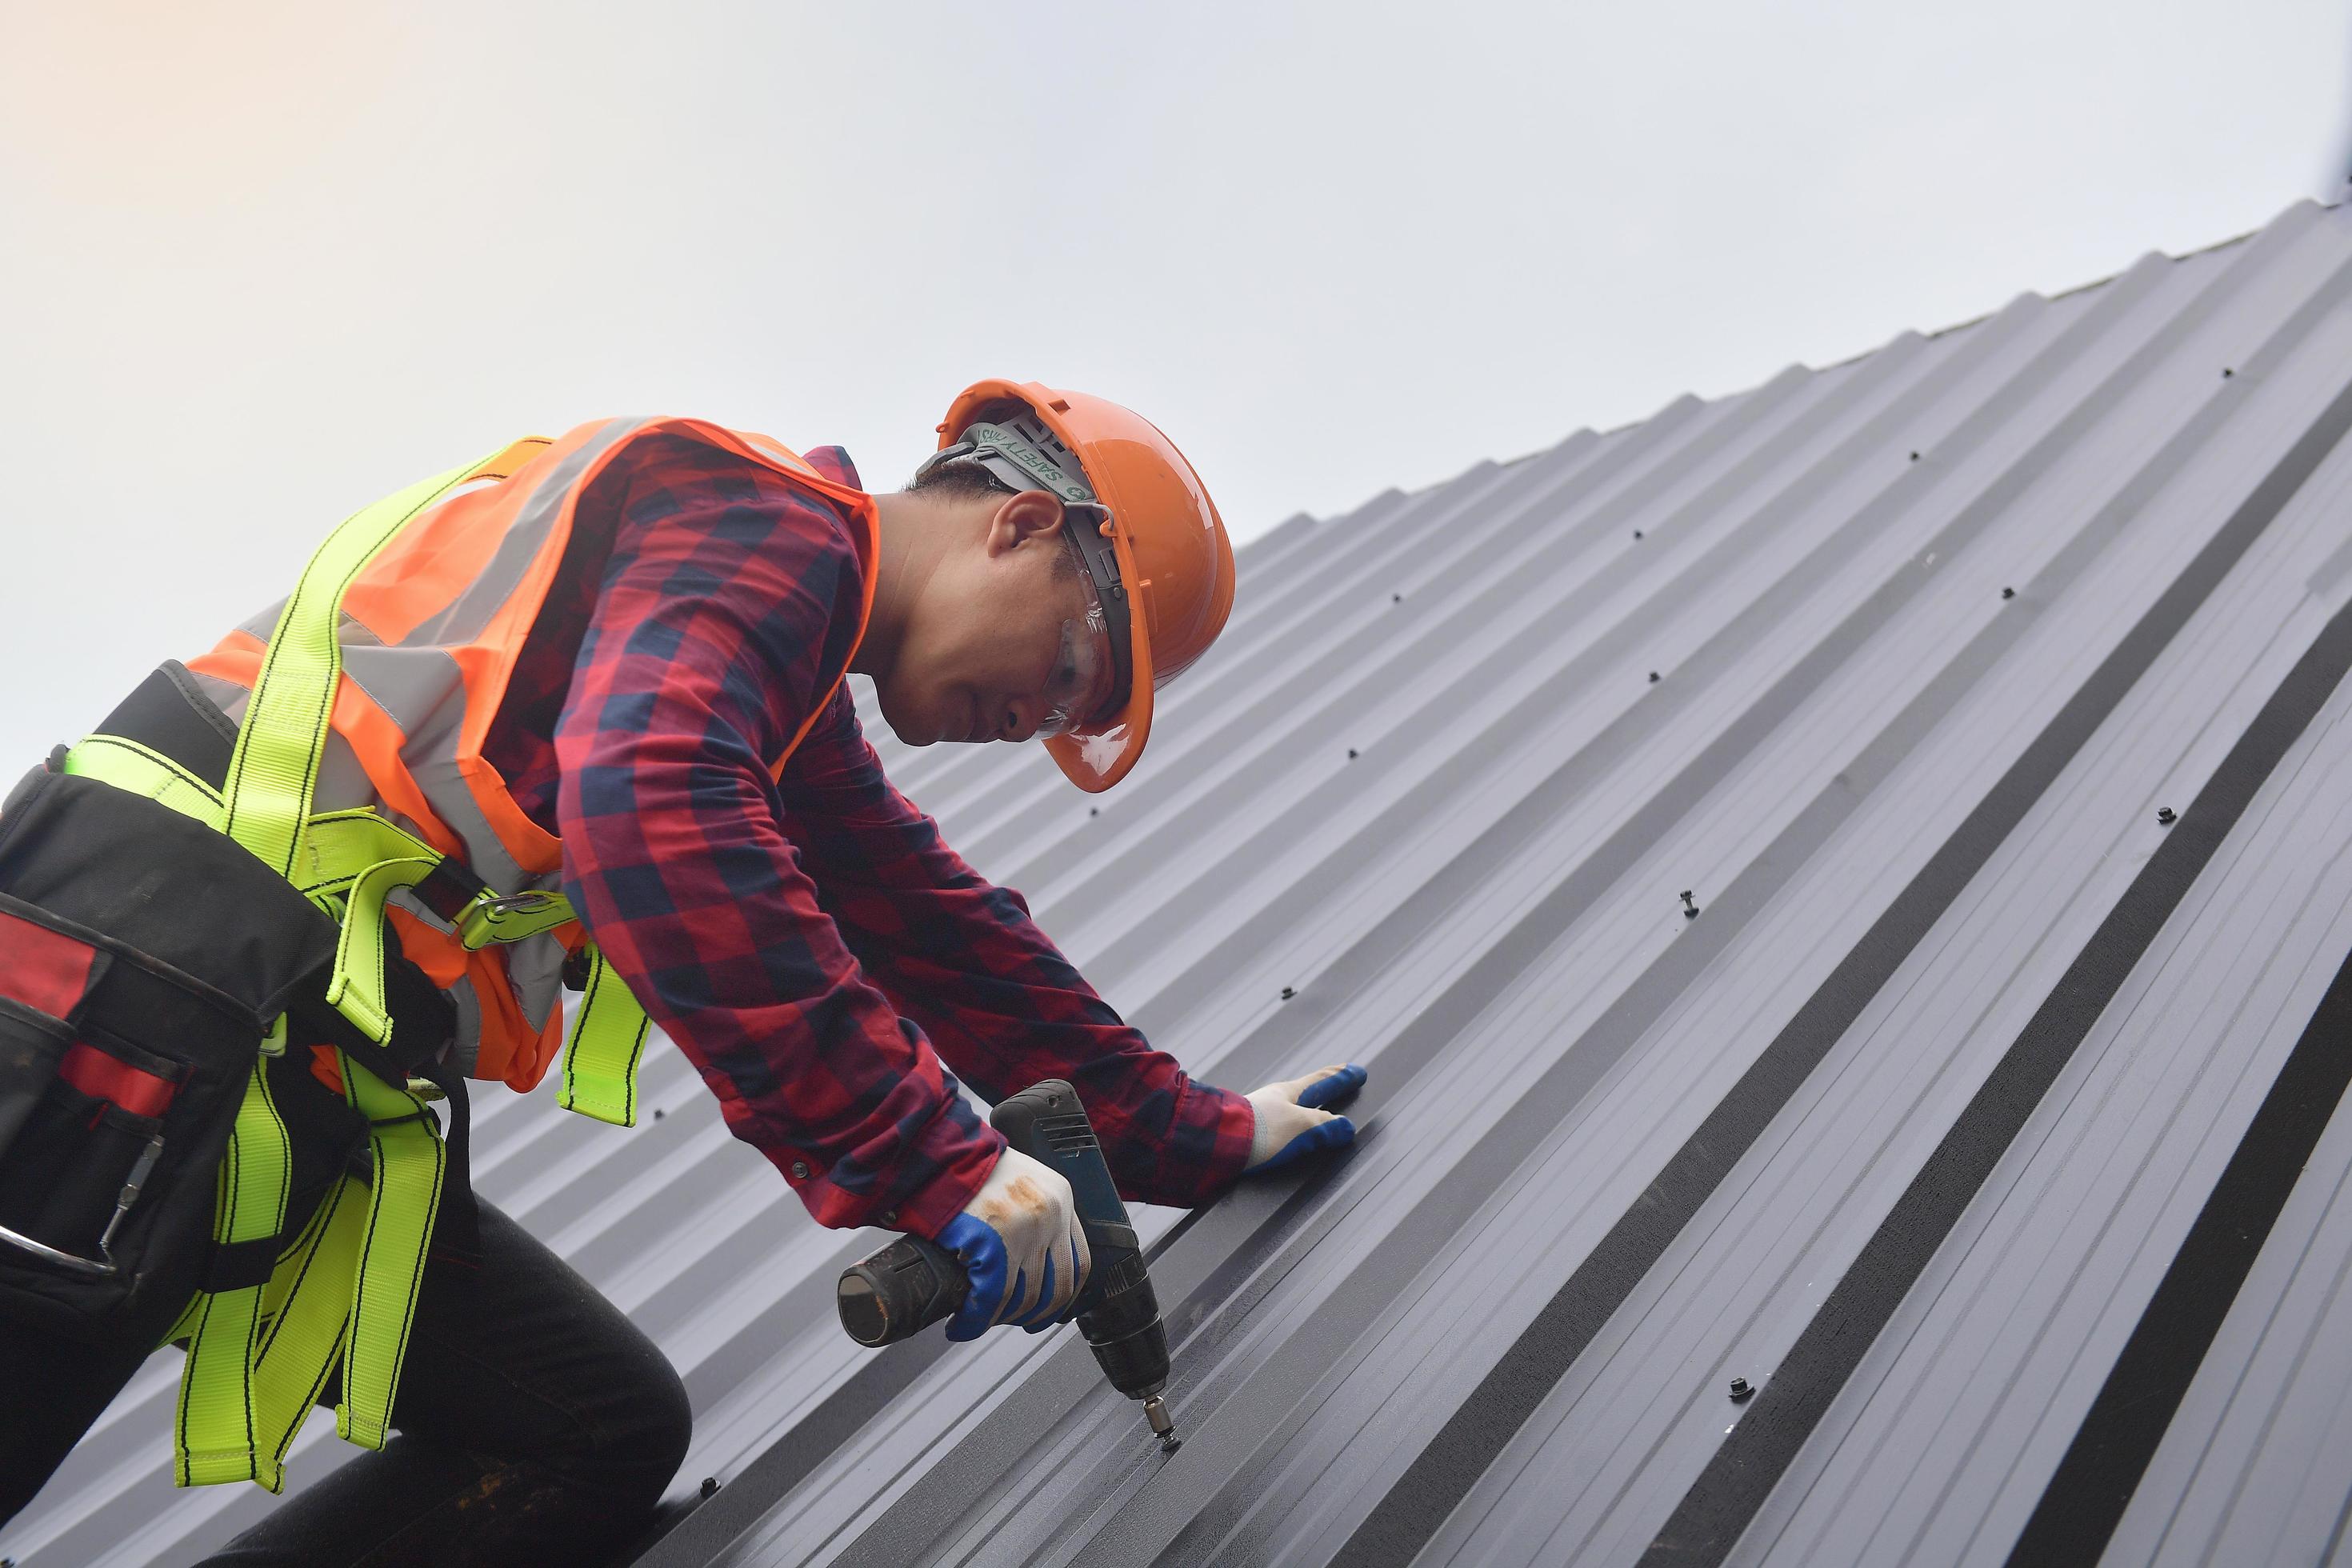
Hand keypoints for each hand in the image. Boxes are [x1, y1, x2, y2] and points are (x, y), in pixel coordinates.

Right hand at [934, 1146, 1092, 1340]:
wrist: (937, 1152)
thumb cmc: (969, 1167)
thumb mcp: (1022, 1182)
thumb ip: (1037, 1214)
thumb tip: (1033, 1263)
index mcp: (1061, 1199)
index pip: (1078, 1262)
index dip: (1064, 1294)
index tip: (1050, 1309)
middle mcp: (1050, 1214)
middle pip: (1056, 1286)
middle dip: (1035, 1314)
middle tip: (1017, 1322)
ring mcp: (1024, 1230)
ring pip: (1025, 1297)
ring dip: (1002, 1319)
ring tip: (981, 1320)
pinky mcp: (993, 1243)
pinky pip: (990, 1298)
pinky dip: (975, 1320)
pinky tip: (963, 1324)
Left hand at [1243, 1063, 1367, 1173]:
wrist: (1215, 1146)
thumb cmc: (1258, 1131)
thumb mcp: (1301, 1127)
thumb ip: (1324, 1127)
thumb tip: (1345, 1126)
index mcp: (1288, 1093)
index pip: (1320, 1082)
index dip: (1339, 1078)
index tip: (1355, 1071)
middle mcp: (1273, 1102)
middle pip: (1304, 1094)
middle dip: (1323, 1090)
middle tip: (1339, 1082)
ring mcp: (1259, 1118)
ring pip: (1289, 1112)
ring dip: (1305, 1112)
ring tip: (1316, 1115)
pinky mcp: (1248, 1138)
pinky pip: (1277, 1133)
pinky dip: (1289, 1133)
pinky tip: (1288, 1143)